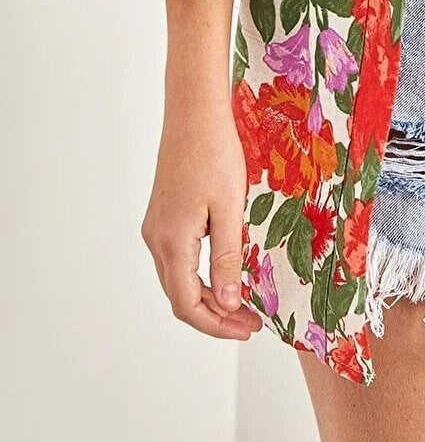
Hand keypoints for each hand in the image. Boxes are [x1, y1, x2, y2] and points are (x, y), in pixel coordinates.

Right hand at [141, 92, 263, 343]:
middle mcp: (157, 239)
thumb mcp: (230, 207)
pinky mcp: (164, 215)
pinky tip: (227, 270)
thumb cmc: (214, 151)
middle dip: (215, 315)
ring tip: (244, 302)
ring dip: (209, 296)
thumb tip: (229, 303)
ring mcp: (157, 227)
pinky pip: (180, 258)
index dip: (217, 325)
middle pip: (180, 297)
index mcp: (172, 242)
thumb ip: (228, 258)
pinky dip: (201, 274)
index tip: (248, 329)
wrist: (194, 112)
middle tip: (250, 322)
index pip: (188, 304)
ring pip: (179, 278)